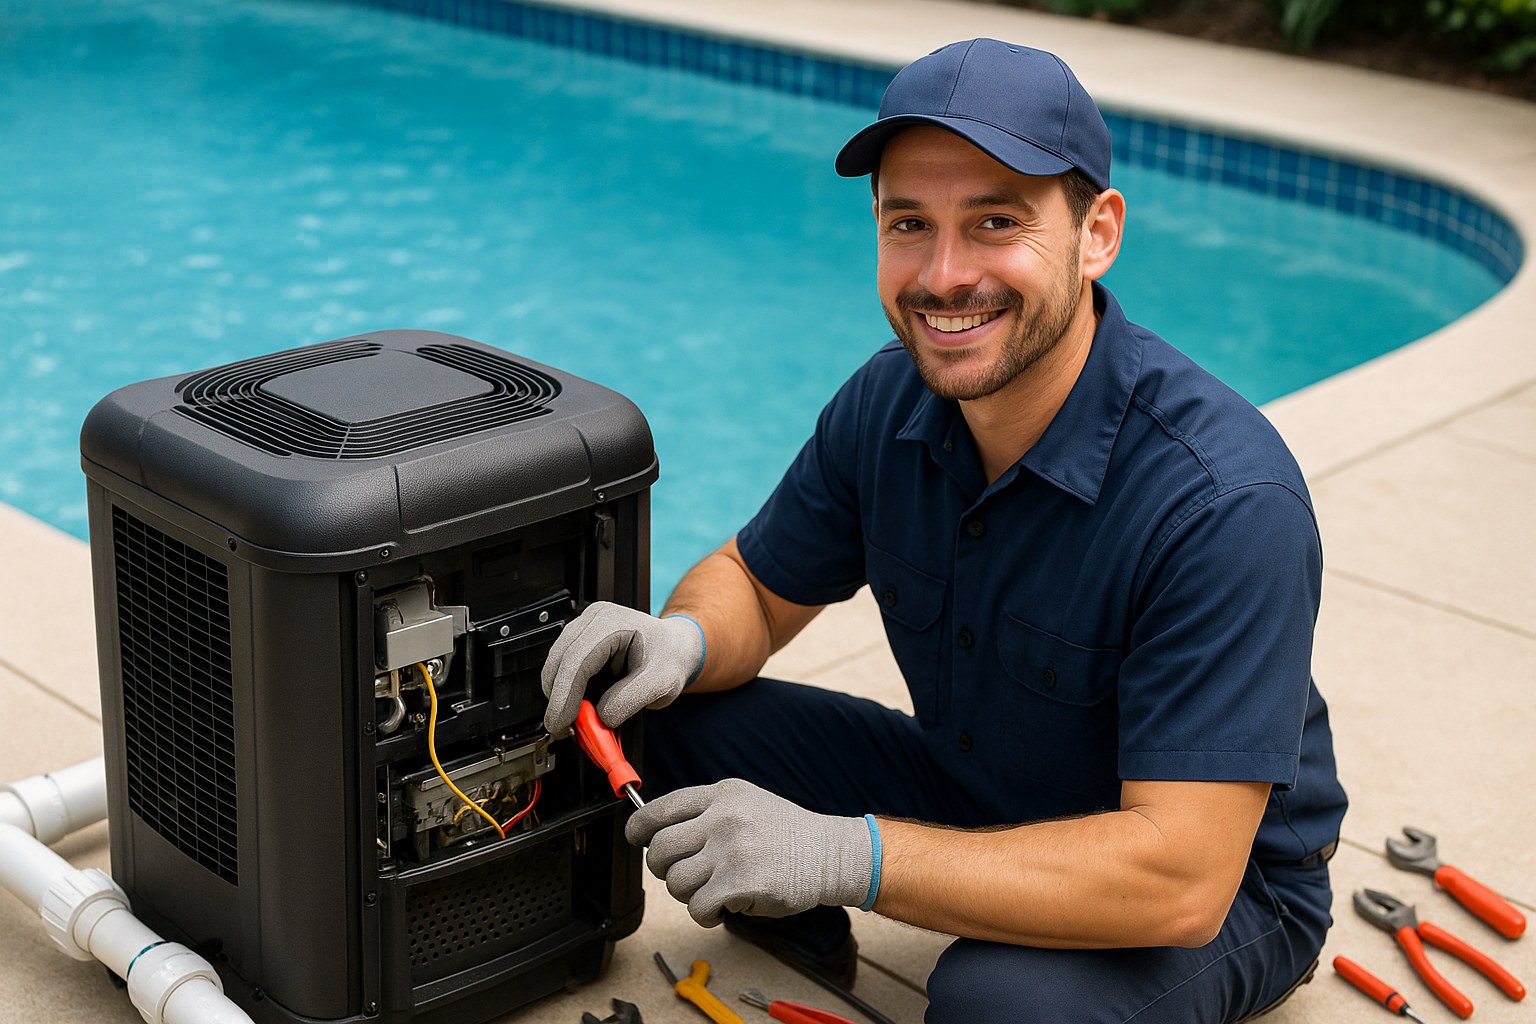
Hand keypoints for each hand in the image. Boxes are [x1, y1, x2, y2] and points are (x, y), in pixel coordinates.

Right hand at [541, 602, 703, 733]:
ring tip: (581, 721)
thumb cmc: (670, 657)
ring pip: (556, 668)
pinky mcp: (579, 642)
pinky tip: (582, 706)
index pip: (577, 660)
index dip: (564, 696)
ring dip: (562, 698)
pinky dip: (567, 692)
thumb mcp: (661, 684)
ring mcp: (583, 628)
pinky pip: (562, 670)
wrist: (674, 647)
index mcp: (612, 622)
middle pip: (559, 663)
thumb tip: (600, 717)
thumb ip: (629, 701)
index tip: (561, 724)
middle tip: (567, 731)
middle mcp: (593, 620)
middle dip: (559, 701)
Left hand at [625, 778, 873, 926]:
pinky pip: (698, 907)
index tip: (636, 839)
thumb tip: (655, 831)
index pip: (660, 809)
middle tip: (685, 874)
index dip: (638, 829)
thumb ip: (705, 812)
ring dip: (689, 894)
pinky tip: (723, 906)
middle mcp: (723, 818)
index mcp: (721, 795)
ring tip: (713, 890)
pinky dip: (706, 914)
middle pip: (660, 850)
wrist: (829, 854)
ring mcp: (732, 850)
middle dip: (664, 869)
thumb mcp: (746, 803)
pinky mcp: (740, 883)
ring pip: (677, 882)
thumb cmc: (785, 834)